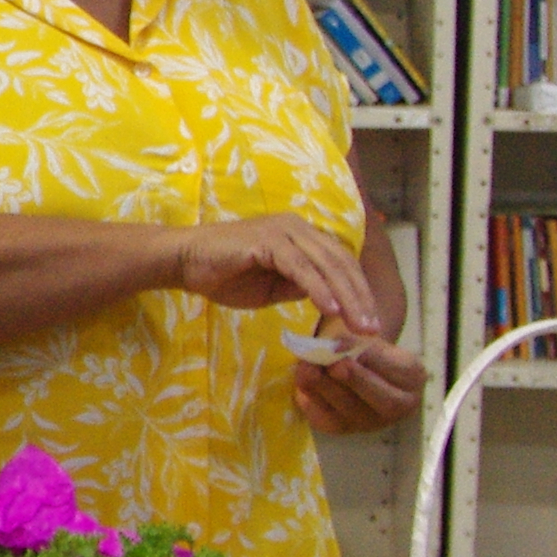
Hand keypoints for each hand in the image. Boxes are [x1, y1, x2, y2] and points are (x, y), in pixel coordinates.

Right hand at [163, 214, 388, 337]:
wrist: (184, 261)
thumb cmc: (223, 274)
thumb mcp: (271, 286)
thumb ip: (299, 286)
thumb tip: (326, 299)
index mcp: (301, 235)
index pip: (340, 262)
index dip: (358, 291)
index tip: (368, 322)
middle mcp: (297, 227)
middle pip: (341, 262)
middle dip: (360, 297)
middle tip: (372, 329)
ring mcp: (284, 231)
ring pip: (327, 265)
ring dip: (346, 297)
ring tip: (358, 325)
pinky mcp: (268, 241)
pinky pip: (302, 268)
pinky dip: (319, 289)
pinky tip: (331, 310)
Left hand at [293, 334, 425, 433]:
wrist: (347, 360)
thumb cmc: (361, 342)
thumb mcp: (365, 331)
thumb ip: (358, 335)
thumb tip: (338, 346)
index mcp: (413, 377)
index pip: (401, 371)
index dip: (373, 358)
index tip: (346, 343)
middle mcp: (399, 406)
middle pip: (384, 401)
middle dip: (356, 381)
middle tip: (334, 365)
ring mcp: (371, 422)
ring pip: (353, 413)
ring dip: (327, 390)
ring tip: (307, 369)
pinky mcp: (344, 429)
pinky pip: (328, 421)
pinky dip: (312, 402)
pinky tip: (301, 384)